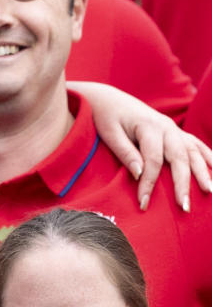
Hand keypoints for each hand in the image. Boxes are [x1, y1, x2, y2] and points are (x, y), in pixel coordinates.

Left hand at [71, 81, 211, 210]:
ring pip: (193, 152)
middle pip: (179, 158)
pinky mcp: (175, 132)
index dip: (149, 183)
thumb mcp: (109, 133)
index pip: (153, 160)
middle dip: (183, 184)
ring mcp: (173, 129)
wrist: (109, 99)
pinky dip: (208, 157)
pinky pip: (196, 145)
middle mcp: (167, 127)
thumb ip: (125, 152)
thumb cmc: (105, 117)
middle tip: (184, 206)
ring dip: (203, 172)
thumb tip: (139, 173)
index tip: (143, 204)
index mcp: (149, 127)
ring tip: (210, 192)